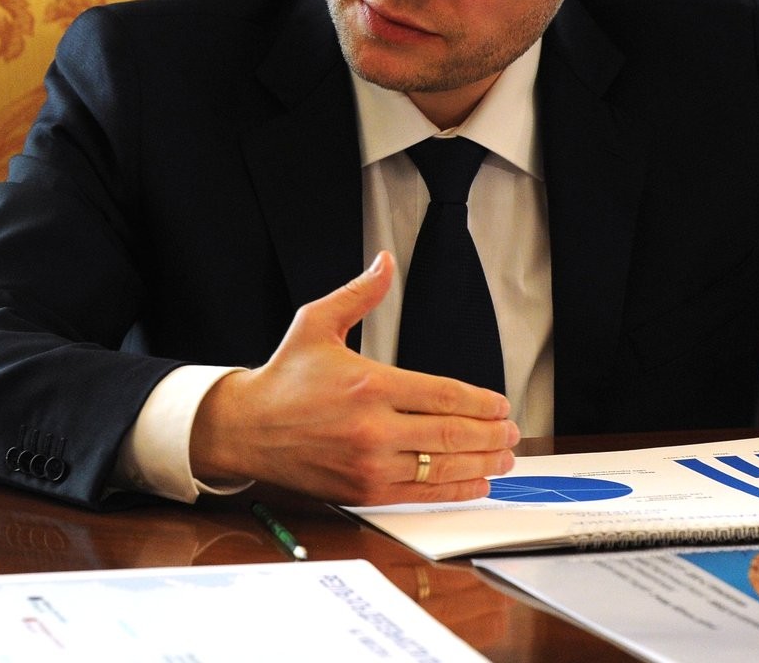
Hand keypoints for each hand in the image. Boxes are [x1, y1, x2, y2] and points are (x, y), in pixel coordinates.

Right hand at [190, 252, 519, 504]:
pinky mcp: (363, 491)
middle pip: (450, 434)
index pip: (442, 395)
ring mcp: (369, 464)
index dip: (480, 403)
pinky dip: (454, 489)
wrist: (247, 428)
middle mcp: (372, 428)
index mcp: (368, 384)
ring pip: (441, 467)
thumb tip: (385, 262)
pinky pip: (421, 494)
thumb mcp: (317, 323)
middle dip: (490, 435)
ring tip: (504, 458)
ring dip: (481, 464)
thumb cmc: (284, 378)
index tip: (500, 405)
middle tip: (511, 433)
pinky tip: (474, 482)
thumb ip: (359, 294)